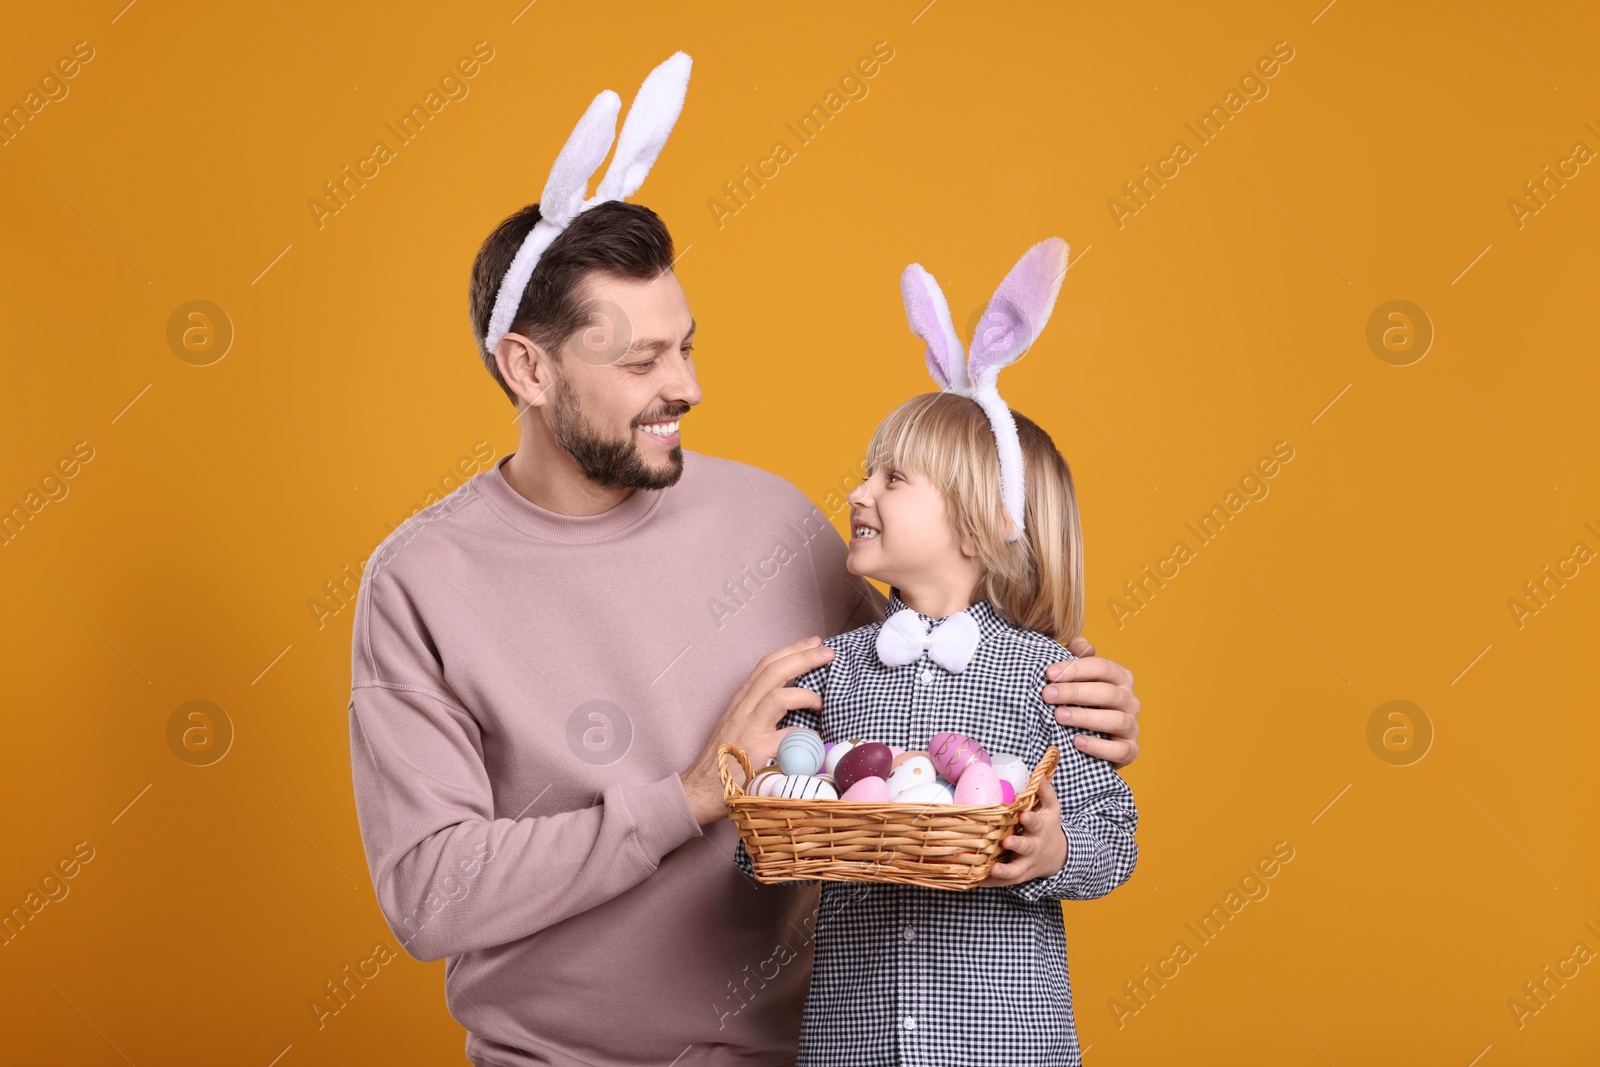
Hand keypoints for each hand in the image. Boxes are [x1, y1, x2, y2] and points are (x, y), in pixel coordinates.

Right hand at [679, 637, 834, 824]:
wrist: (700, 791)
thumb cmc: (725, 761)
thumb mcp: (740, 726)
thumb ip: (762, 712)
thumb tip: (796, 702)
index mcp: (741, 701)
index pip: (766, 665)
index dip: (792, 650)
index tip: (815, 642)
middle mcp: (742, 709)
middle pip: (773, 671)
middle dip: (804, 657)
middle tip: (829, 653)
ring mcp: (748, 730)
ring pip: (777, 696)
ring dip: (805, 695)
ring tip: (821, 703)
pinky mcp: (755, 752)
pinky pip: (787, 738)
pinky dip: (805, 736)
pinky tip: (815, 741)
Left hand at [979, 778, 1066, 886]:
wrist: (1057, 856)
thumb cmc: (1048, 826)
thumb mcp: (1052, 809)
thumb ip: (1045, 793)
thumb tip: (1038, 777)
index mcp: (1040, 829)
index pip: (1036, 823)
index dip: (1030, 819)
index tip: (1023, 815)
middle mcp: (1033, 847)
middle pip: (1026, 847)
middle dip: (1016, 844)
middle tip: (1005, 841)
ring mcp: (1026, 863)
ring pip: (1016, 870)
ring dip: (1004, 871)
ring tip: (992, 870)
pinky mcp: (1018, 875)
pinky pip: (1004, 881)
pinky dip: (991, 882)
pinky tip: (976, 881)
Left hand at [1041, 640, 1139, 768]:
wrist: (1092, 740)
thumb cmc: (1082, 702)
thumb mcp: (1079, 678)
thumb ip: (1078, 659)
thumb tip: (1079, 643)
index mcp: (1120, 677)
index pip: (1102, 667)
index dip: (1076, 668)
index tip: (1050, 673)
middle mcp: (1130, 700)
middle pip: (1108, 693)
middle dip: (1075, 692)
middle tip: (1048, 695)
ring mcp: (1132, 726)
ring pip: (1116, 720)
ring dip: (1085, 717)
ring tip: (1058, 716)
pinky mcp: (1130, 750)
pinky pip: (1120, 750)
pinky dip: (1098, 746)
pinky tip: (1077, 742)